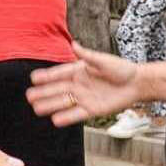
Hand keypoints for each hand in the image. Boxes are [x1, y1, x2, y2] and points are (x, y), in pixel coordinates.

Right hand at [27, 41, 142, 126]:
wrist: (136, 84)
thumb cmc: (121, 69)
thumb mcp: (103, 60)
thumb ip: (87, 56)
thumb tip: (74, 45)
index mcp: (79, 71)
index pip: (59, 74)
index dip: (46, 76)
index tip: (33, 78)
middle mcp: (78, 85)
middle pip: (57, 90)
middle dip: (43, 93)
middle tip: (29, 96)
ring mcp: (84, 98)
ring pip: (63, 102)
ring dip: (50, 105)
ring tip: (36, 109)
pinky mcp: (92, 110)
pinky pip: (76, 114)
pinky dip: (66, 117)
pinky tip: (55, 120)